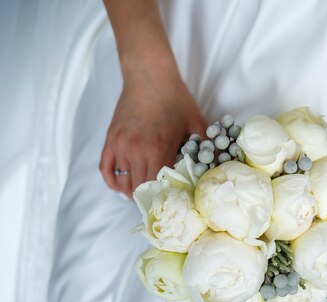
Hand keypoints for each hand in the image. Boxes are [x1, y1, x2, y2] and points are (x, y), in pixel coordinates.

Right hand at [99, 65, 206, 196]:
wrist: (149, 75)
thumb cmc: (175, 98)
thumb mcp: (197, 122)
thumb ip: (207, 146)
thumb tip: (219, 166)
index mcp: (158, 148)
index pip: (157, 186)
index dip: (166, 196)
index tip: (174, 200)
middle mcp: (135, 150)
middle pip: (139, 188)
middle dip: (151, 197)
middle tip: (162, 200)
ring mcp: (120, 145)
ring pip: (123, 182)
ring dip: (134, 191)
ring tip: (147, 194)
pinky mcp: (110, 139)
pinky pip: (106, 170)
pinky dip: (114, 181)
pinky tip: (124, 185)